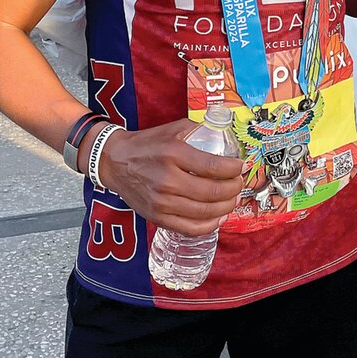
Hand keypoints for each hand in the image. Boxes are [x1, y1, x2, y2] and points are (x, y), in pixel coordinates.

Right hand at [93, 120, 244, 235]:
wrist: (114, 162)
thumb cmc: (146, 144)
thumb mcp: (173, 130)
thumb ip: (199, 130)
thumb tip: (227, 135)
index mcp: (173, 154)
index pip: (214, 167)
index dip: (234, 169)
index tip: (241, 166)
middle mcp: (167, 180)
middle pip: (213, 192)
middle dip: (234, 188)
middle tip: (239, 183)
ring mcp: (161, 202)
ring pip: (205, 212)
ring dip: (226, 207)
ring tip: (233, 199)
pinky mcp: (157, 217)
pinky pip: (190, 228)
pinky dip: (210, 225)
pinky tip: (219, 217)